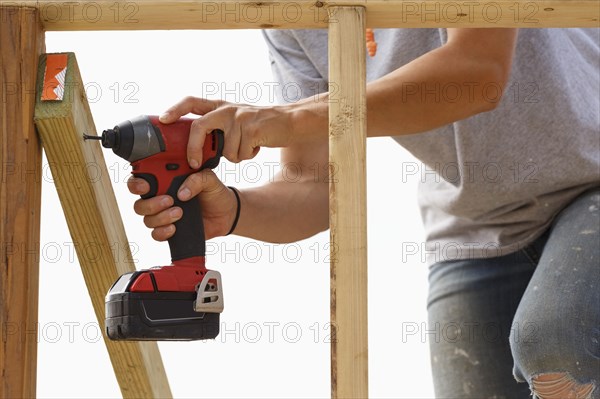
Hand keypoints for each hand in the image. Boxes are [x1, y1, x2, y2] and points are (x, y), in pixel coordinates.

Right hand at [128, 169, 237, 240]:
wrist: (226, 214)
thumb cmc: (215, 193)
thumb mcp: (209, 180)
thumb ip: (197, 179)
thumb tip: (182, 193)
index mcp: (165, 182)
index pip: (141, 181)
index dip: (136, 184)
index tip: (145, 187)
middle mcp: (160, 198)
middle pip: (139, 204)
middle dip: (151, 204)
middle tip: (169, 200)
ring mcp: (163, 215)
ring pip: (147, 220)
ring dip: (161, 217)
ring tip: (179, 213)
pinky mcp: (169, 230)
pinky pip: (155, 234)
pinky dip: (162, 232)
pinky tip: (174, 228)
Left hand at [159, 96, 296, 166]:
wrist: (289, 121)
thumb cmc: (260, 126)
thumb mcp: (236, 120)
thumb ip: (217, 127)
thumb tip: (196, 145)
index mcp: (220, 106)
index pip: (191, 102)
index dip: (175, 109)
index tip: (162, 120)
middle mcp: (227, 109)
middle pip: (199, 127)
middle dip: (193, 149)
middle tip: (194, 164)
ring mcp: (240, 118)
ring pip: (224, 150)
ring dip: (235, 156)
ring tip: (246, 147)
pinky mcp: (252, 129)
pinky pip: (239, 154)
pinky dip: (247, 156)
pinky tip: (255, 147)